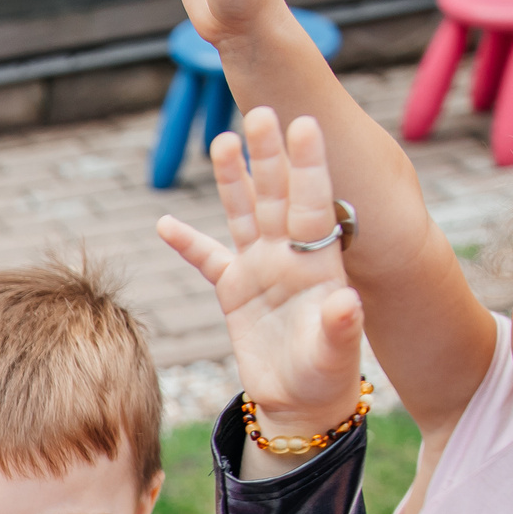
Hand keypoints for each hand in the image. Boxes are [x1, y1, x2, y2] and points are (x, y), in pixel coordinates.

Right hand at [157, 109, 363, 439]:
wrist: (301, 402)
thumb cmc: (326, 375)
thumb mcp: (336, 351)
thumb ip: (341, 324)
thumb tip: (348, 302)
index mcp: (318, 261)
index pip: (312, 203)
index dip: (308, 165)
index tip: (305, 123)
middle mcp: (288, 255)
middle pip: (275, 195)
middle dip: (268, 155)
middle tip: (260, 111)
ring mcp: (260, 269)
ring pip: (243, 213)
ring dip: (232, 179)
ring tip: (222, 141)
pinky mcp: (234, 291)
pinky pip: (206, 260)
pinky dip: (186, 243)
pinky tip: (165, 223)